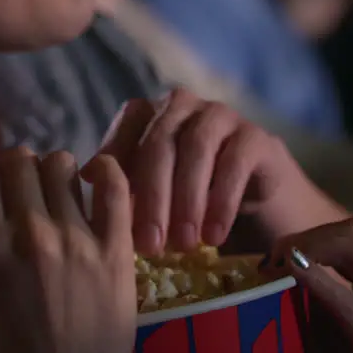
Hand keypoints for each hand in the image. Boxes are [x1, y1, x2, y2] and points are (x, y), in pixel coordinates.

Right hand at [0, 149, 134, 352]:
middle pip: (19, 160)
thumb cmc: (11, 352)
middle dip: (15, 171)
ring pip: (61, 165)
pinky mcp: (116, 245)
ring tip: (57, 194)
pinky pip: (114, 185)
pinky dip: (103, 168)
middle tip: (23, 193)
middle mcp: (31, 232)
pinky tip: (93, 177)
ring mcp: (78, 236)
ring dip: (52, 172)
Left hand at [98, 89, 346, 255]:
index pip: (126, 131)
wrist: (265, 219)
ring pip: (196, 146)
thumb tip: (86, 183)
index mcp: (151, 116)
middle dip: (151, 195)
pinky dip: (222, 200)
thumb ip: (122, 189)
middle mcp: (184, 107)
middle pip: (159, 142)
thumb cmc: (194, 210)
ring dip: (187, 198)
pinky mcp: (258, 137)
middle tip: (149, 244)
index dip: (116, 170)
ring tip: (184, 244)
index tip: (107, 213)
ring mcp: (223, 117)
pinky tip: (215, 235)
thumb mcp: (154, 202)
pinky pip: (236, 161)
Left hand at [267, 219, 352, 352]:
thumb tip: (282, 292)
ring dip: (314, 247)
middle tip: (275, 255)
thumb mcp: (349, 348)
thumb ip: (327, 317)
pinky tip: (293, 273)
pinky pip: (350, 304)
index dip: (317, 236)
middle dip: (313, 233)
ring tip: (280, 260)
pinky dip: (319, 280)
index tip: (281, 255)